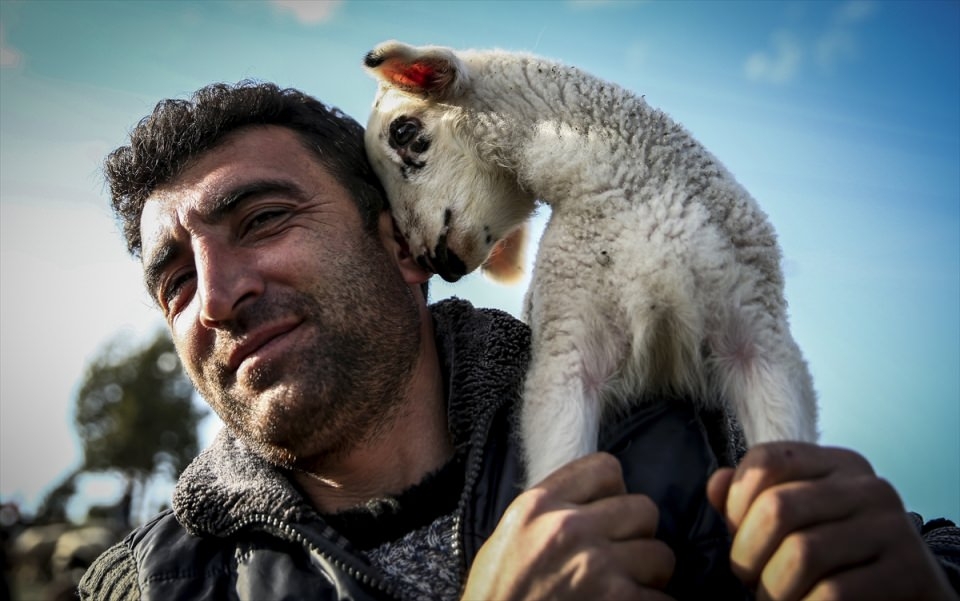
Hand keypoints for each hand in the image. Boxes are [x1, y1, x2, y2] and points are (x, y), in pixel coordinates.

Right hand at [462, 452, 675, 599]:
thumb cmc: (498, 595)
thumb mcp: (510, 535)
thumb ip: (550, 510)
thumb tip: (592, 501)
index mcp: (540, 505)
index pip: (605, 468)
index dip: (613, 491)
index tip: (607, 511)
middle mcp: (571, 528)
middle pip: (643, 509)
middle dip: (636, 534)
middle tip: (619, 554)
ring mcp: (598, 568)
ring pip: (661, 555)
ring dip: (648, 574)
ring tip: (625, 585)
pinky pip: (665, 599)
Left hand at [707, 442, 955, 599]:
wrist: (906, 598)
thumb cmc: (838, 560)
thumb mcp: (796, 523)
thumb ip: (751, 503)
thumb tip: (717, 483)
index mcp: (836, 465)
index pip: (766, 460)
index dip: (736, 505)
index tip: (739, 538)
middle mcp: (868, 486)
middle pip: (778, 508)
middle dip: (748, 554)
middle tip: (750, 580)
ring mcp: (893, 525)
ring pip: (803, 553)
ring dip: (774, 589)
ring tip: (775, 599)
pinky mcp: (910, 570)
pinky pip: (834, 592)